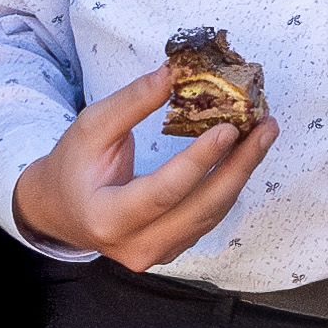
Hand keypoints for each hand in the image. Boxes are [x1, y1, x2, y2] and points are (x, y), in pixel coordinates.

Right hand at [11, 66, 278, 269]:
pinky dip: (227, 184)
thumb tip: (174, 73)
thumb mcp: (90, 127)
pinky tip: (241, 155)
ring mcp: (158, 254)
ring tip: (262, 134)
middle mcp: (136, 247)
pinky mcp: (174, 249)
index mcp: (107, 218)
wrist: (62, 210)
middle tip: (265, 128)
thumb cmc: (73, 166)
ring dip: (241, 173)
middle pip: (201, 209)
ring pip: (212, 215)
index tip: (228, 129)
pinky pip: (208, 217)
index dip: (198, 161)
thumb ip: (131, 103)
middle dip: (239, 166)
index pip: (162, 192)